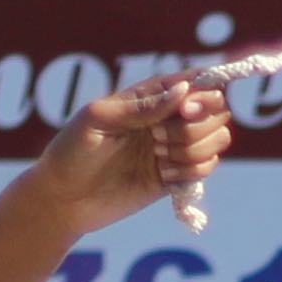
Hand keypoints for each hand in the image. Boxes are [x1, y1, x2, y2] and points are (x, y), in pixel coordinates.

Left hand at [30, 72, 230, 229]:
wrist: (63, 199)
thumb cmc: (72, 150)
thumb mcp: (98, 119)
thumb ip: (141, 106)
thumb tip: (183, 90)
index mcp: (151, 95)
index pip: (199, 81)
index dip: (204, 93)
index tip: (187, 110)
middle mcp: (169, 118)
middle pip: (217, 111)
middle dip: (195, 127)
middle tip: (158, 138)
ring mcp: (174, 147)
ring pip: (218, 139)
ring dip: (193, 150)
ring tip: (158, 157)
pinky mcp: (177, 176)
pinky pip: (207, 167)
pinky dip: (191, 171)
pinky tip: (163, 176)